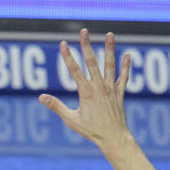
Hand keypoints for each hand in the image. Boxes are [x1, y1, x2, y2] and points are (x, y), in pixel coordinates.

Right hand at [39, 30, 132, 149]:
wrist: (113, 138)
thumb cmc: (91, 131)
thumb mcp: (71, 120)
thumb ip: (56, 106)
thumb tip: (41, 97)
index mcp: (86, 92)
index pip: (74, 70)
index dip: (68, 56)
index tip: (63, 43)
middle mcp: (99, 87)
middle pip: (92, 62)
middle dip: (87, 45)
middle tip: (84, 31)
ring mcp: (111, 89)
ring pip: (110, 65)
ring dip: (110, 49)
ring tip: (110, 34)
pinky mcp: (120, 93)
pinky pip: (124, 77)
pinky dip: (126, 66)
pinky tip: (128, 54)